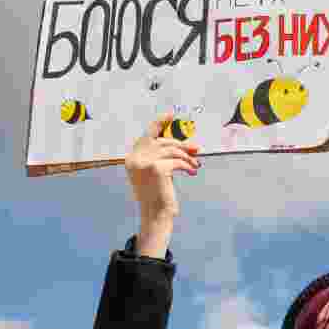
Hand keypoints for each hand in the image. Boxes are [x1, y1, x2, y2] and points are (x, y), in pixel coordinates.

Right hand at [125, 113, 199, 255]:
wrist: (156, 215)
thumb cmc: (159, 195)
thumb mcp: (159, 172)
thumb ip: (166, 156)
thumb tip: (190, 145)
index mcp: (132, 158)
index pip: (146, 135)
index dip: (159, 123)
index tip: (171, 113)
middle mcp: (134, 159)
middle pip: (163, 142)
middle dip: (182, 145)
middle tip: (197, 150)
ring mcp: (144, 163)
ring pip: (172, 151)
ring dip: (187, 157)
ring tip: (195, 165)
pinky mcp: (156, 168)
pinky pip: (177, 161)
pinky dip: (187, 165)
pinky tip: (192, 171)